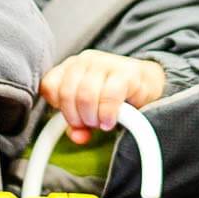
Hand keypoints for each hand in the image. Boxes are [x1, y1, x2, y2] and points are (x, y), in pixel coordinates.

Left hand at [39, 50, 165, 143]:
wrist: (148, 83)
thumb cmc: (115, 96)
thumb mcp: (90, 110)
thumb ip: (78, 124)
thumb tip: (77, 137)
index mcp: (71, 67)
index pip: (49, 86)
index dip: (59, 108)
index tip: (74, 118)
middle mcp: (85, 60)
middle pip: (67, 93)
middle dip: (77, 117)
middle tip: (90, 125)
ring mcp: (106, 62)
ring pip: (86, 95)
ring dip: (93, 117)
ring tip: (102, 123)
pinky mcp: (126, 72)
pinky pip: (109, 96)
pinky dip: (108, 114)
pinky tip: (111, 121)